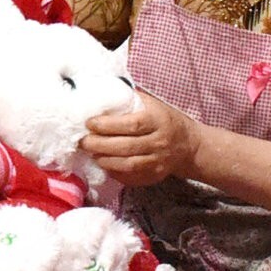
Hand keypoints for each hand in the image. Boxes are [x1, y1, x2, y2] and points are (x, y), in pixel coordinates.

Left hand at [81, 93, 201, 185]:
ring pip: (127, 165)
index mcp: (158, 121)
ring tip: (91, 153)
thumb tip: (101, 93)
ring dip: (104, 160)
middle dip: (99, 145)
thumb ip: (130, 100)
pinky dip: (113, 172)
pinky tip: (104, 163)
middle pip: (126, 147)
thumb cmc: (164, 120)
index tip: (90, 123)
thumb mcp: (153, 104)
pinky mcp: (154, 176)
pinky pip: (130, 177)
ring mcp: (158, 162)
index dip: (107, 125)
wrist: (188, 145)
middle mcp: (159, 142)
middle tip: (82, 141)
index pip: (131, 125)